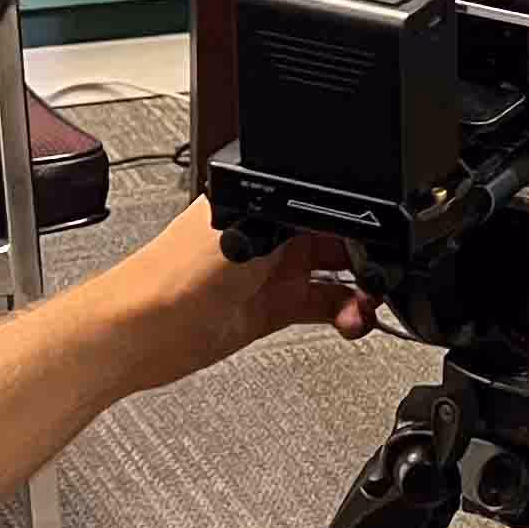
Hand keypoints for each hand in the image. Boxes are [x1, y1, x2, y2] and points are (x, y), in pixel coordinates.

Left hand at [99, 196, 375, 391]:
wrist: (140, 331)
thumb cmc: (173, 273)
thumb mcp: (252, 230)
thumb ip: (305, 220)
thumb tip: (351, 211)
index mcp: (265, 196)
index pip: (330, 198)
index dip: (363, 219)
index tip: (387, 241)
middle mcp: (271, 230)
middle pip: (340, 236)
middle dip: (369, 257)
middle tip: (383, 276)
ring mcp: (271, 270)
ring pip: (336, 275)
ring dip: (360, 291)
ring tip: (367, 307)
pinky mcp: (271, 308)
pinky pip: (322, 307)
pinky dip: (345, 315)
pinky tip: (353, 321)